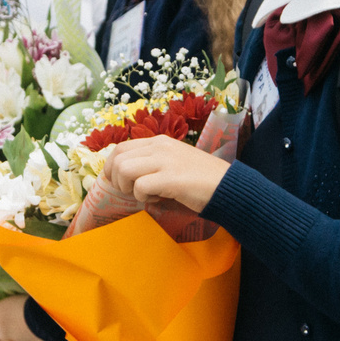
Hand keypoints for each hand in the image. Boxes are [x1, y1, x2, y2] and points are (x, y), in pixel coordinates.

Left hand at [103, 136, 229, 216]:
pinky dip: (144, 197)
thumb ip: (154, 162)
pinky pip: (141, 187)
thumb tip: (127, 174)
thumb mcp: (175, 161)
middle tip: (130, 191)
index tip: (116, 181)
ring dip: (128, 187)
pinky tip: (158, 199)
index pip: (121, 147)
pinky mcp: (171, 178)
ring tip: (145, 195)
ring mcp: (166, 161)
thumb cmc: (201, 179)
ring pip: (125, 169)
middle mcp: (160, 147)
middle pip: (119, 157)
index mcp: (160, 141)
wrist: (228, 187)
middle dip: (117, 179)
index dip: (111, 166)